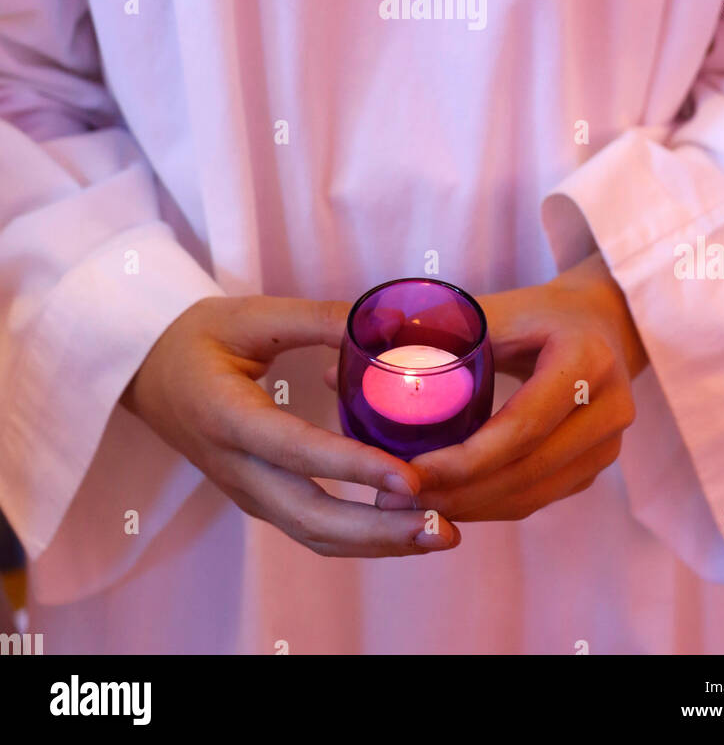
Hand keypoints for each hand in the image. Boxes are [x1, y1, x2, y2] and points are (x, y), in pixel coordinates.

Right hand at [122, 295, 459, 556]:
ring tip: (436, 535)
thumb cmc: (196, 336)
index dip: (355, 468)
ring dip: (377, 543)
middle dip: (381, 531)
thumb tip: (387, 321)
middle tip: (443, 527)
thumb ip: (317, 319)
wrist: (145, 370)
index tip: (411, 478)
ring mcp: (244, 490)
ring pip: (312, 534)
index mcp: (226, 416)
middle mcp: (234, 467)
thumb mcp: (252, 315)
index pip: (297, 451)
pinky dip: (358, 537)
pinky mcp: (256, 497)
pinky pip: (309, 528)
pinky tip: (402, 526)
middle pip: (310, 517)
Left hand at [378, 255, 646, 521]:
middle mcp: (608, 408)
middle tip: (392, 498)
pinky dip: (490, 505)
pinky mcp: (597, 466)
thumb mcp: (495, 309)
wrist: (604, 322)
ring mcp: (608, 444)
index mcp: (584, 360)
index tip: (408, 471)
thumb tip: (333, 373)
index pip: (520, 425)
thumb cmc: (539, 311)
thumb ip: (426, 337)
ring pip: (532, 494)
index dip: (464, 458)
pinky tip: (446, 503)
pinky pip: (538, 498)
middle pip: (525, 469)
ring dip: (468, 508)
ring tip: (406, 507)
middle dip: (456, 492)